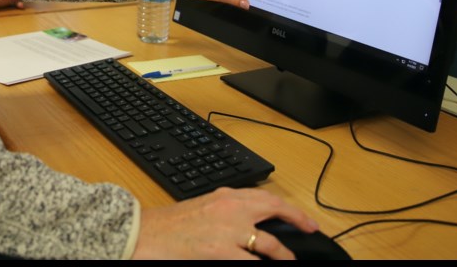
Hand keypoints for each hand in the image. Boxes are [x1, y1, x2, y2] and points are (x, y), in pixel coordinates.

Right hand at [132, 186, 317, 259]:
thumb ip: (225, 213)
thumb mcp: (201, 209)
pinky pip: (252, 261)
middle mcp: (230, 207)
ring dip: (284, 255)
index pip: (265, 197)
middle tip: (311, 229)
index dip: (288, 208)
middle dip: (297, 219)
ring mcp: (228, 229)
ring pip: (269, 243)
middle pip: (274, 209)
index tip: (301, 218)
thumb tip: (247, 225)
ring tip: (289, 262)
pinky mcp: (220, 250)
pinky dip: (262, 264)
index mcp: (225, 196)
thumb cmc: (167, 225)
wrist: (145, 233)